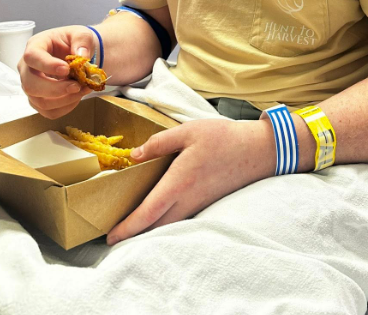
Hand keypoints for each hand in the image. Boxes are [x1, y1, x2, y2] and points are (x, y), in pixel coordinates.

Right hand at [17, 26, 96, 118]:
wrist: (76, 53)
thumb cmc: (74, 41)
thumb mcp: (81, 34)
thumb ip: (82, 41)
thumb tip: (82, 56)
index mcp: (35, 46)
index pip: (32, 57)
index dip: (47, 65)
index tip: (67, 69)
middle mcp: (27, 67)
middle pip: (31, 84)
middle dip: (56, 89)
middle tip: (77, 85)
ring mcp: (31, 85)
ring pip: (40, 101)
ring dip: (65, 99)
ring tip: (83, 89)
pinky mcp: (38, 100)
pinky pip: (49, 111)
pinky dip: (66, 107)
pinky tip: (77, 96)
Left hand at [106, 117, 276, 244]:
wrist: (257, 151)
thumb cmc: (223, 138)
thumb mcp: (189, 131)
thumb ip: (160, 142)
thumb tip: (134, 155)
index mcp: (179, 182)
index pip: (148, 212)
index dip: (127, 227)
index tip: (110, 236)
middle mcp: (187, 200)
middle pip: (154, 226)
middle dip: (132, 234)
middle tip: (112, 236)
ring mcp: (197, 205)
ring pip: (167, 225)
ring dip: (147, 229)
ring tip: (129, 227)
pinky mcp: (205, 203)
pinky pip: (178, 219)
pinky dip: (162, 222)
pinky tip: (156, 213)